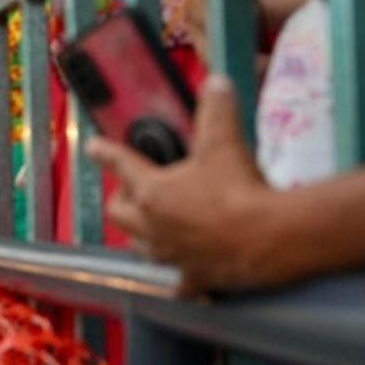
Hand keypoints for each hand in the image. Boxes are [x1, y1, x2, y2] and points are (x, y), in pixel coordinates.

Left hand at [87, 77, 283, 293]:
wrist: (270, 238)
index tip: (94, 147)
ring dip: (142, 236)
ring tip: (153, 227)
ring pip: (141, 247)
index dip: (106, 153)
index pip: (121, 165)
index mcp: (152, 191)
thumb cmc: (239, 189)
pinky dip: (179, 278)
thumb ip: (216, 109)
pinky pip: (178, 282)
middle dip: (123, 200)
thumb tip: (216, 82)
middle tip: (132, 191)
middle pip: (120, 213)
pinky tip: (183, 278)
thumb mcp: (225, 141)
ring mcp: (170, 255)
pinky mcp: (193, 278)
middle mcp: (152, 226)